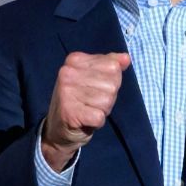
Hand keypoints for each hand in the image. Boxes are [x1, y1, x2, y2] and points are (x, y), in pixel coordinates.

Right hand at [41, 51, 129, 170]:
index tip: (95, 87)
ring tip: (88, 109)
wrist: (59, 128)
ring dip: (102, 109)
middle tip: (91, 102)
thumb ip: (111, 64)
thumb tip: (126, 58)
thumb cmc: (81, 99)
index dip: (111, 81)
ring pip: (107, 100)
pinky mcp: (69, 112)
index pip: (113, 66)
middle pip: (112, 84)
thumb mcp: (95, 77)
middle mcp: (67, 73)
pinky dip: (97, 122)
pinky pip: (100, 116)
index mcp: (74, 60)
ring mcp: (66, 92)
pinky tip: (85, 120)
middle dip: (107, 97)